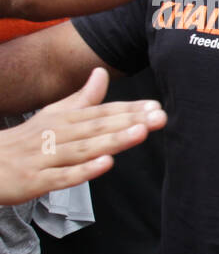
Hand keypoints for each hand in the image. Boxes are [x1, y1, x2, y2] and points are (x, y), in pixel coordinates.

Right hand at [0, 69, 165, 205]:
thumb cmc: (24, 141)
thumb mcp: (52, 115)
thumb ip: (82, 98)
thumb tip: (101, 72)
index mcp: (62, 119)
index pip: (101, 112)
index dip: (129, 109)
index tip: (156, 107)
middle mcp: (55, 135)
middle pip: (96, 127)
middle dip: (129, 122)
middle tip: (159, 117)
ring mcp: (46, 158)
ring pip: (84, 149)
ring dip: (113, 141)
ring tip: (140, 133)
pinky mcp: (36, 180)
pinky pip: (63, 176)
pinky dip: (85, 170)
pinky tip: (106, 164)